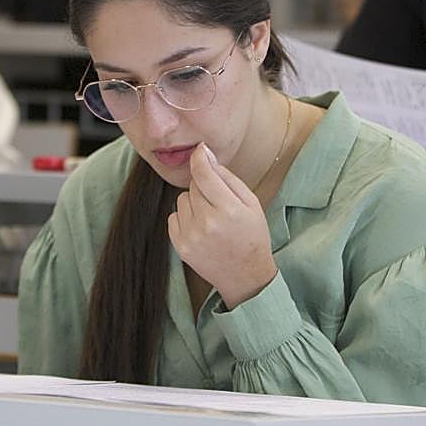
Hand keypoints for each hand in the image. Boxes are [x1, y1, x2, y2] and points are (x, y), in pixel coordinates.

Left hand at [167, 143, 276, 308]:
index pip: (204, 173)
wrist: (245, 276)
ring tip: (210, 218)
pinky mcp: (180, 246)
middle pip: (193, 185)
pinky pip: (173, 217)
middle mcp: (207, 222)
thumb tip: (207, 157)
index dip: (200, 157)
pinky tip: (201, 229)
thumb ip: (228, 178)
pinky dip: (185, 219)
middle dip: (204, 188)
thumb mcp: (251, 204)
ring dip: (193, 204)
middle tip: (218, 203)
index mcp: (228, 209)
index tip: (200, 149)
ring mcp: (191, 236)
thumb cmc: (251, 236)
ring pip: (181, 200)